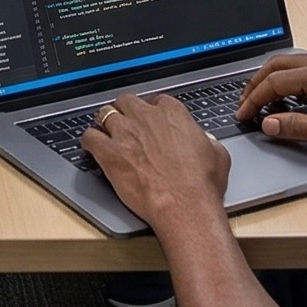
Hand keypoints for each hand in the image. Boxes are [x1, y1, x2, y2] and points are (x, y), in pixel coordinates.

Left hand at [80, 89, 229, 227]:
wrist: (185, 206)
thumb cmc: (201, 184)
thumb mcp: (217, 154)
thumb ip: (205, 139)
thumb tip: (204, 140)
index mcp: (172, 113)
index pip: (156, 100)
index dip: (151, 112)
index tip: (151, 121)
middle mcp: (146, 117)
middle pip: (126, 101)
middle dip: (125, 111)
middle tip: (126, 125)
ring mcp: (125, 132)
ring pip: (104, 113)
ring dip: (105, 123)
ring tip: (106, 133)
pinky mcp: (109, 152)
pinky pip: (89, 137)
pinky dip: (89, 141)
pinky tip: (92, 147)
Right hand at [235, 53, 306, 159]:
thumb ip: (297, 127)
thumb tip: (268, 123)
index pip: (275, 81)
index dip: (254, 99)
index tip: (243, 114)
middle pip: (279, 65)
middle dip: (257, 84)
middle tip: (244, 105)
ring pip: (292, 66)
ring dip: (273, 82)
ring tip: (261, 103)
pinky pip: (306, 71)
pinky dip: (289, 83)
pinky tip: (289, 101)